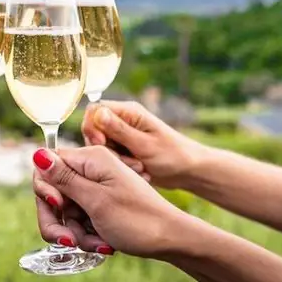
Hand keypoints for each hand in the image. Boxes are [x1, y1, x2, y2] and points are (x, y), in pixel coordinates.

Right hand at [32, 146, 190, 257]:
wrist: (171, 239)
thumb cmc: (138, 219)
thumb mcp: (96, 200)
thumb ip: (64, 178)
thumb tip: (37, 154)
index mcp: (92, 158)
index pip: (47, 166)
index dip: (46, 191)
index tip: (60, 209)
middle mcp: (92, 169)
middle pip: (53, 193)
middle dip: (58, 221)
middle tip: (71, 241)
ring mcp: (97, 187)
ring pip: (66, 212)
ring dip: (75, 232)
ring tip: (97, 244)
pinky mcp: (102, 203)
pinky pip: (80, 219)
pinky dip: (87, 234)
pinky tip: (103, 244)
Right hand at [82, 101, 208, 189]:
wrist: (189, 170)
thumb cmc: (173, 155)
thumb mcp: (145, 144)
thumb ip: (119, 130)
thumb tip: (97, 112)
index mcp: (128, 112)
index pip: (94, 110)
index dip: (92, 127)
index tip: (101, 144)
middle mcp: (123, 120)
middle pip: (94, 130)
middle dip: (104, 148)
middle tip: (125, 161)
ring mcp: (122, 135)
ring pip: (100, 146)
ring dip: (113, 159)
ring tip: (137, 167)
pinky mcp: (124, 149)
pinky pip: (110, 156)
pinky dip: (119, 165)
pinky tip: (138, 171)